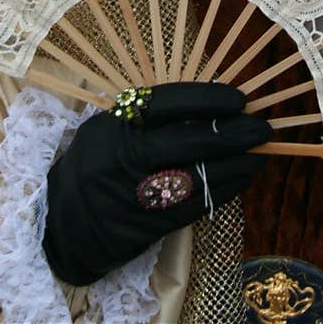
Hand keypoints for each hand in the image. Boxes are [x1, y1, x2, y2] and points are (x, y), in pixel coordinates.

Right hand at [43, 82, 270, 285]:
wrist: (60, 224)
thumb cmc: (92, 165)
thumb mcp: (108, 130)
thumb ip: (148, 118)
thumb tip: (207, 106)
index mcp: (115, 124)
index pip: (168, 103)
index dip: (207, 99)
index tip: (239, 98)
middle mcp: (124, 157)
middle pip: (189, 141)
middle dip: (232, 133)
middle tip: (262, 127)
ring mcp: (136, 194)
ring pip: (198, 176)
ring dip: (236, 165)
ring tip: (259, 154)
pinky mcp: (147, 225)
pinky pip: (195, 205)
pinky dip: (223, 190)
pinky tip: (241, 178)